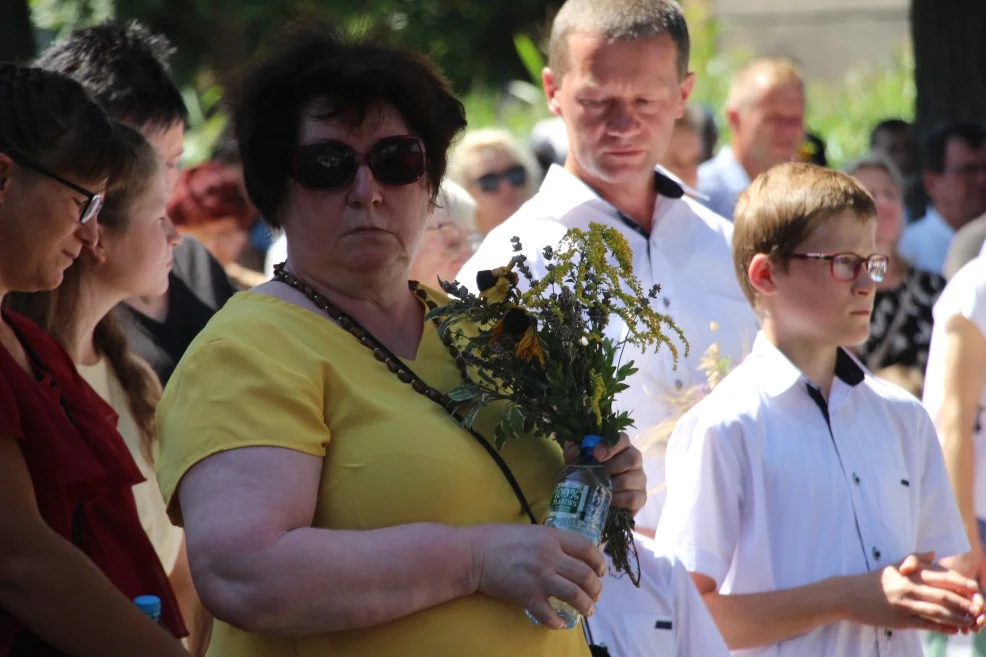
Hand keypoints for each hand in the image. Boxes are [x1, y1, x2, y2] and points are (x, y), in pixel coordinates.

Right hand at [466, 523, 605, 628]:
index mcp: (551, 537)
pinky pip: (550, 614)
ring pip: (575, 595)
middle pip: (586, 575)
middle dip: (596, 588)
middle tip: (595, 595)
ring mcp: (539, 577)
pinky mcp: (527, 596)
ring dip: (586, 605)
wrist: (472, 554)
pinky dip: (558, 621)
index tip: (601, 571)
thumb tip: (567, 552)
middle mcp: (550, 556)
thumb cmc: (497, 538)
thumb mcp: (530, 530)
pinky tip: (559, 622)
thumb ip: (550, 540)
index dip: (599, 562)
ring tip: (587, 610)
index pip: (587, 549)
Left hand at [565, 433, 645, 515]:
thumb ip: (574, 452)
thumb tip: (574, 449)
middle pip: (632, 458)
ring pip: (630, 479)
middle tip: (596, 474)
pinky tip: (608, 500)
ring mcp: (639, 479)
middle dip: (611, 467)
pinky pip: (633, 498)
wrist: (591, 498)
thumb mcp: (577, 461)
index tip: (596, 455)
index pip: (622, 439)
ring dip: (611, 485)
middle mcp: (634, 459)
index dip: (610, 446)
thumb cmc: (587, 473)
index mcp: (620, 446)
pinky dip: (618, 500)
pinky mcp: (641, 497)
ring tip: (598, 489)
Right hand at [846, 552, 984, 633]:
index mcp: (909, 572)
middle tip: (979, 609)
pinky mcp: (899, 619)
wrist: (847, 594)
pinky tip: (954, 630)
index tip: (975, 590)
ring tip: (971, 623)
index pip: (942, 577)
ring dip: (958, 618)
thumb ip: (915, 559)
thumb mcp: (893, 565)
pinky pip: (926, 624)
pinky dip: (943, 628)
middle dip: (965, 604)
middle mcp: (908, 586)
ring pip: (938, 612)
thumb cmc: (872, 580)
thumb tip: (934, 554)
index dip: (962, 584)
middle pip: (945, 595)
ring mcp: (904, 603)